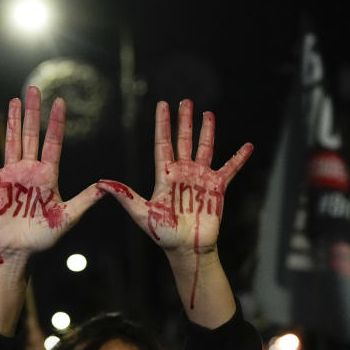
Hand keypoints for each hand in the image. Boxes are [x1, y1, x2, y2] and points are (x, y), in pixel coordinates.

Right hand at [0, 86, 102, 265]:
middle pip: (32, 135)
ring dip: (12, 120)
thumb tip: (106, 186)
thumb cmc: (44, 237)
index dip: (55, 122)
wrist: (19, 250)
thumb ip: (85, 200)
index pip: (53, 143)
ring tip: (14, 100)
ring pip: (12, 141)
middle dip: (33, 112)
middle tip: (34, 88)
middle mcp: (29, 170)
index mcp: (48, 175)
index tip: (59, 102)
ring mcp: (10, 175)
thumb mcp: (68, 217)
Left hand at [97, 99, 251, 257]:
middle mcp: (183, 173)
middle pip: (184, 140)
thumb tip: (101, 183)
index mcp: (165, 175)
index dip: (163, 124)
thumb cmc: (163, 234)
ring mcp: (201, 178)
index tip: (162, 105)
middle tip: (186, 101)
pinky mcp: (217, 188)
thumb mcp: (141, 213)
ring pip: (205, 148)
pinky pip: (230, 169)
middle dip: (184, 121)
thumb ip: (124, 195)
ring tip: (208, 113)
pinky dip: (239, 158)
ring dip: (207, 131)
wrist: (186, 248)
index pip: (163, 143)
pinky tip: (248, 146)